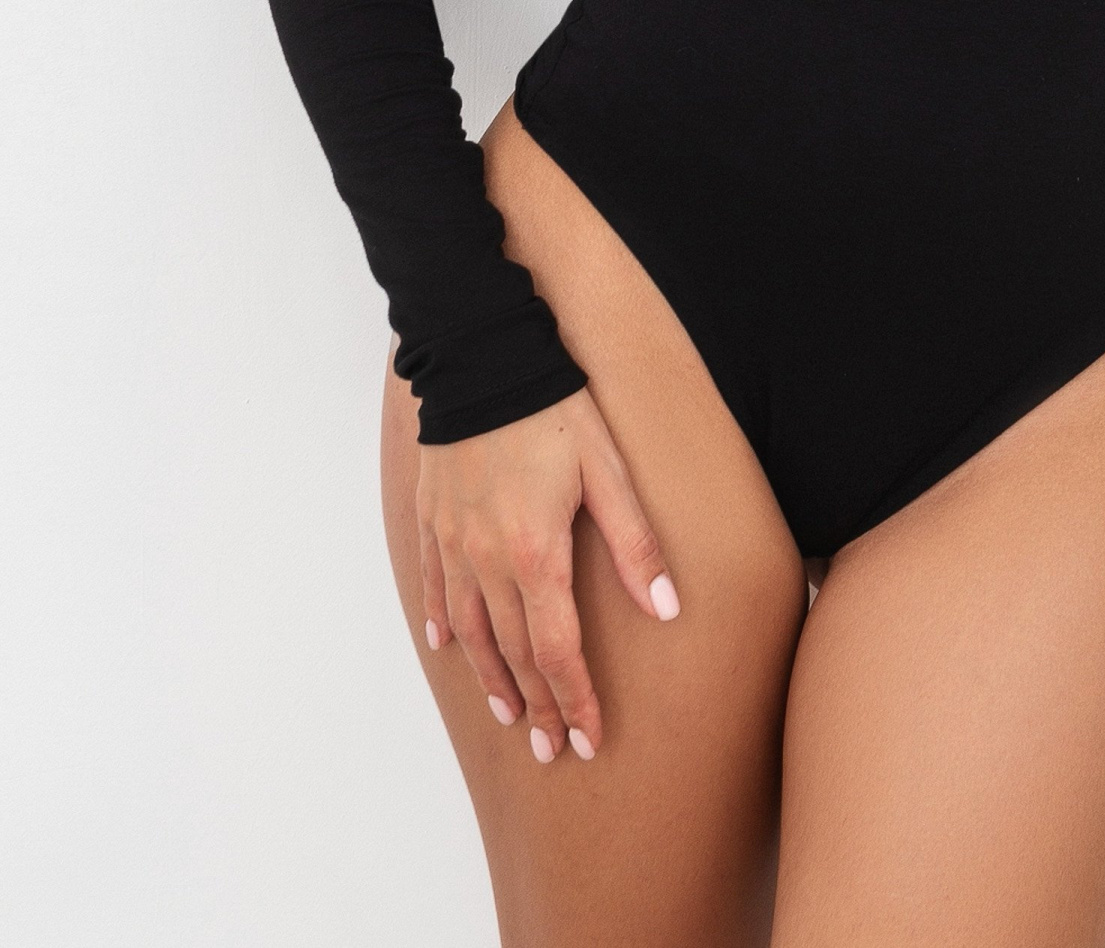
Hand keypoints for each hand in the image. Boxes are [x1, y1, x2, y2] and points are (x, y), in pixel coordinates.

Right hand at [416, 386, 678, 763]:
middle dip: (538, 706)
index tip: (587, 741)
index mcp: (536, 555)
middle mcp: (488, 562)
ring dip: (491, 678)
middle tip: (552, 750)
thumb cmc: (556, 409)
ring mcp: (454, 544)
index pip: (558, 651)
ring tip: (510, 715)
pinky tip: (448, 646)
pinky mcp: (434, 521)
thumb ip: (635, 544)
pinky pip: (434, 586)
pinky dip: (443, 623)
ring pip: (470, 631)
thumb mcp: (608, 470)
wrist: (483, 359)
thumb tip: (667, 609)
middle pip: (514, 653)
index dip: (575, 701)